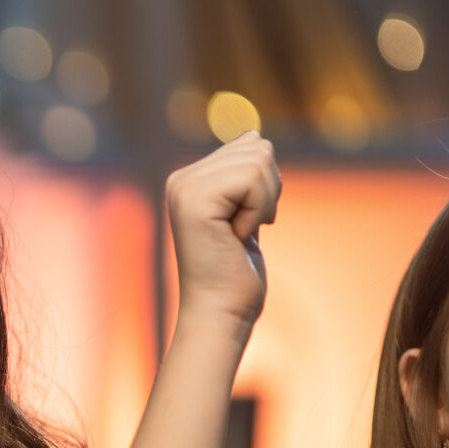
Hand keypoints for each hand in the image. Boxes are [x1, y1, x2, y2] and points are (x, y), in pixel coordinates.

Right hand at [165, 132, 279, 335]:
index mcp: (189, 179)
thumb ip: (245, 176)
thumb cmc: (236, 273)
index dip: (265, 185)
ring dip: (264, 202)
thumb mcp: (245, 212)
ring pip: (258, 159)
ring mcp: (184, 187)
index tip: (243, 222)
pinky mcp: (194, 200)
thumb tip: (254, 136)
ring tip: (240, 233)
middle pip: (257, 146)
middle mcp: (180, 178)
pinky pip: (252, 180)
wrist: (220, 311)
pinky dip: (258, 211)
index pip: (251, 144)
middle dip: (268, 190)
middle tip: (244, 229)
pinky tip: (237, 236)